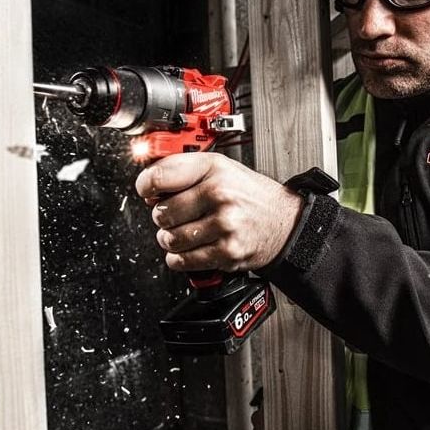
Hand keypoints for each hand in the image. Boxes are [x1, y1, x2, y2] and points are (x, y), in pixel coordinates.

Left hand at [134, 153, 304, 272]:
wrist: (284, 222)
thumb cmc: (249, 195)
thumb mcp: (220, 169)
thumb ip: (184, 171)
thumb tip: (148, 186)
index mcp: (214, 169)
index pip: (160, 176)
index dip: (146, 186)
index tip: (147, 191)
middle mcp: (220, 194)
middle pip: (161, 212)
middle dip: (162, 217)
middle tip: (173, 215)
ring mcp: (224, 224)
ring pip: (170, 239)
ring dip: (170, 240)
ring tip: (184, 233)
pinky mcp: (226, 251)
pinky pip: (183, 260)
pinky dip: (179, 258)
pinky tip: (189, 248)